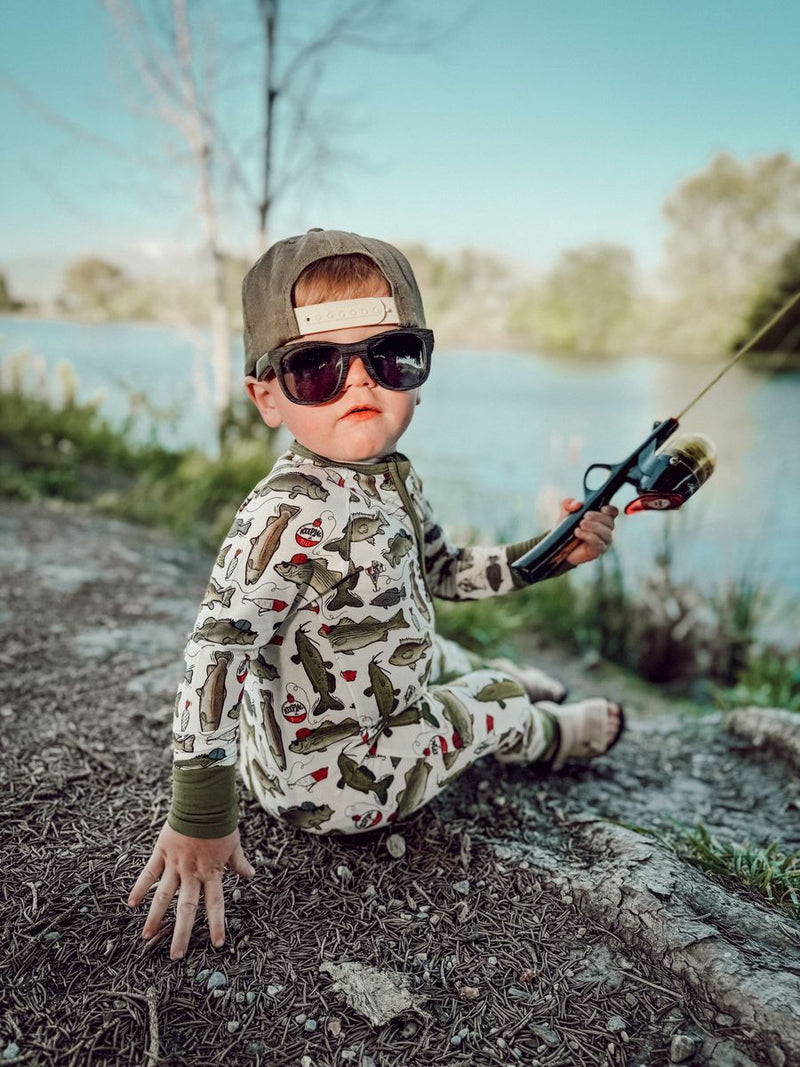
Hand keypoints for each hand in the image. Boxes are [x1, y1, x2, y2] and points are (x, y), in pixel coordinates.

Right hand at [128, 821, 254, 959]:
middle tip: (176, 956)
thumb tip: (251, 875)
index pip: (215, 904)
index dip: (216, 924)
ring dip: (155, 918)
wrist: (202, 800)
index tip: (216, 944)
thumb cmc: (220, 822)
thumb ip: (239, 863)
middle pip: (186, 908)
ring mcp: (175, 864)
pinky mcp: (161, 853)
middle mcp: (192, 872)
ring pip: (164, 896)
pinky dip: (140, 888)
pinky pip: (149, 874)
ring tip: (148, 937)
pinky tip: (132, 904)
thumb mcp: (234, 844)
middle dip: (181, 933)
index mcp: (212, 872)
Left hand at [560, 498, 618, 566]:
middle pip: (610, 522)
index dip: (610, 510)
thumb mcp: (564, 513)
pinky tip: (578, 533)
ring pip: (606, 533)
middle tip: (585, 517)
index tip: (602, 508)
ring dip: (593, 527)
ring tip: (580, 525)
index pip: (613, 512)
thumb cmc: (566, 529)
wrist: (559, 546)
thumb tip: (578, 504)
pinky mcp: (597, 551)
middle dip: (598, 517)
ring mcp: (602, 541)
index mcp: (601, 518)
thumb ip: (568, 504)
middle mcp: (604, 530)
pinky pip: (599, 543)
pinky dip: (588, 536)